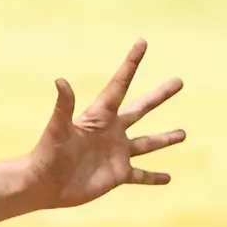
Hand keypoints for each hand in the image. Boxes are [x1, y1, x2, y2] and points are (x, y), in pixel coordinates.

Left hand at [23, 40, 186, 209]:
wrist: (43, 184)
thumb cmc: (47, 154)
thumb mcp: (57, 128)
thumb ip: (63, 106)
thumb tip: (60, 80)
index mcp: (99, 116)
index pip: (119, 85)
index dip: (131, 63)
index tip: (142, 42)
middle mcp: (111, 131)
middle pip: (140, 108)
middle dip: (159, 95)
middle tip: (178, 81)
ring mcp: (116, 153)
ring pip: (147, 143)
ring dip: (165, 139)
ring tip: (183, 133)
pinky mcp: (117, 175)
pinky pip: (141, 175)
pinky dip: (154, 177)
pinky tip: (168, 178)